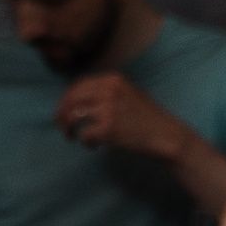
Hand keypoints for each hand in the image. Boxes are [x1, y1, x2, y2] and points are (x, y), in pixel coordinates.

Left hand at [54, 74, 187, 159]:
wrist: (164, 134)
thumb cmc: (146, 117)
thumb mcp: (127, 93)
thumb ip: (105, 92)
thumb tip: (75, 100)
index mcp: (112, 80)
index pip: (78, 85)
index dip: (67, 99)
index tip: (64, 110)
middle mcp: (108, 90)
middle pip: (71, 99)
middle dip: (61, 113)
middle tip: (61, 126)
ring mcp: (108, 109)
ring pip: (73, 116)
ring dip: (69, 129)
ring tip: (72, 137)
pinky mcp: (108, 128)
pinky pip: (85, 135)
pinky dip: (86, 142)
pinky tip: (95, 146)